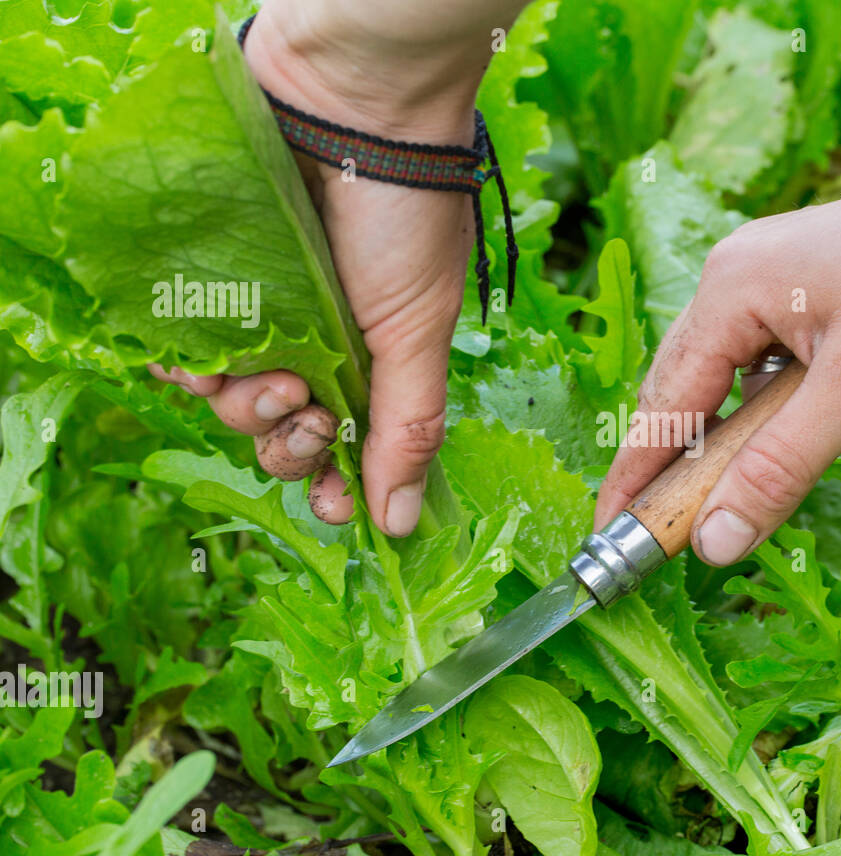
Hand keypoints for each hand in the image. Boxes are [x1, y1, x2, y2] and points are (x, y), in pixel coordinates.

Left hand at [151, 0, 524, 535]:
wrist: (354, 110)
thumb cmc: (404, 220)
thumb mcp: (420, 334)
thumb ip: (409, 429)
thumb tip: (403, 525)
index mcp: (373, 366)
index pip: (345, 451)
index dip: (333, 487)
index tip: (333, 507)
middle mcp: (318, 347)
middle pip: (283, 437)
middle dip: (290, 441)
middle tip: (303, 405)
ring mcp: (264, 315)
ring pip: (232, 403)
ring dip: (245, 404)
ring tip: (268, 370)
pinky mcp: (216, 281)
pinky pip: (184, 347)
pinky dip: (187, 364)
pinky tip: (200, 360)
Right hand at [594, 151, 840, 564]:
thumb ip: (778, 469)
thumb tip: (713, 543)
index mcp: (730, 288)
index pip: (661, 402)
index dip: (634, 477)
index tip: (606, 536)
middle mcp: (735, 275)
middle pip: (681, 388)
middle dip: (672, 463)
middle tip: (662, 537)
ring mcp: (771, 274)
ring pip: (723, 377)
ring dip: (721, 439)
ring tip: (715, 501)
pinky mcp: (807, 287)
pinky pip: (760, 361)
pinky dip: (759, 411)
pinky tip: (777, 441)